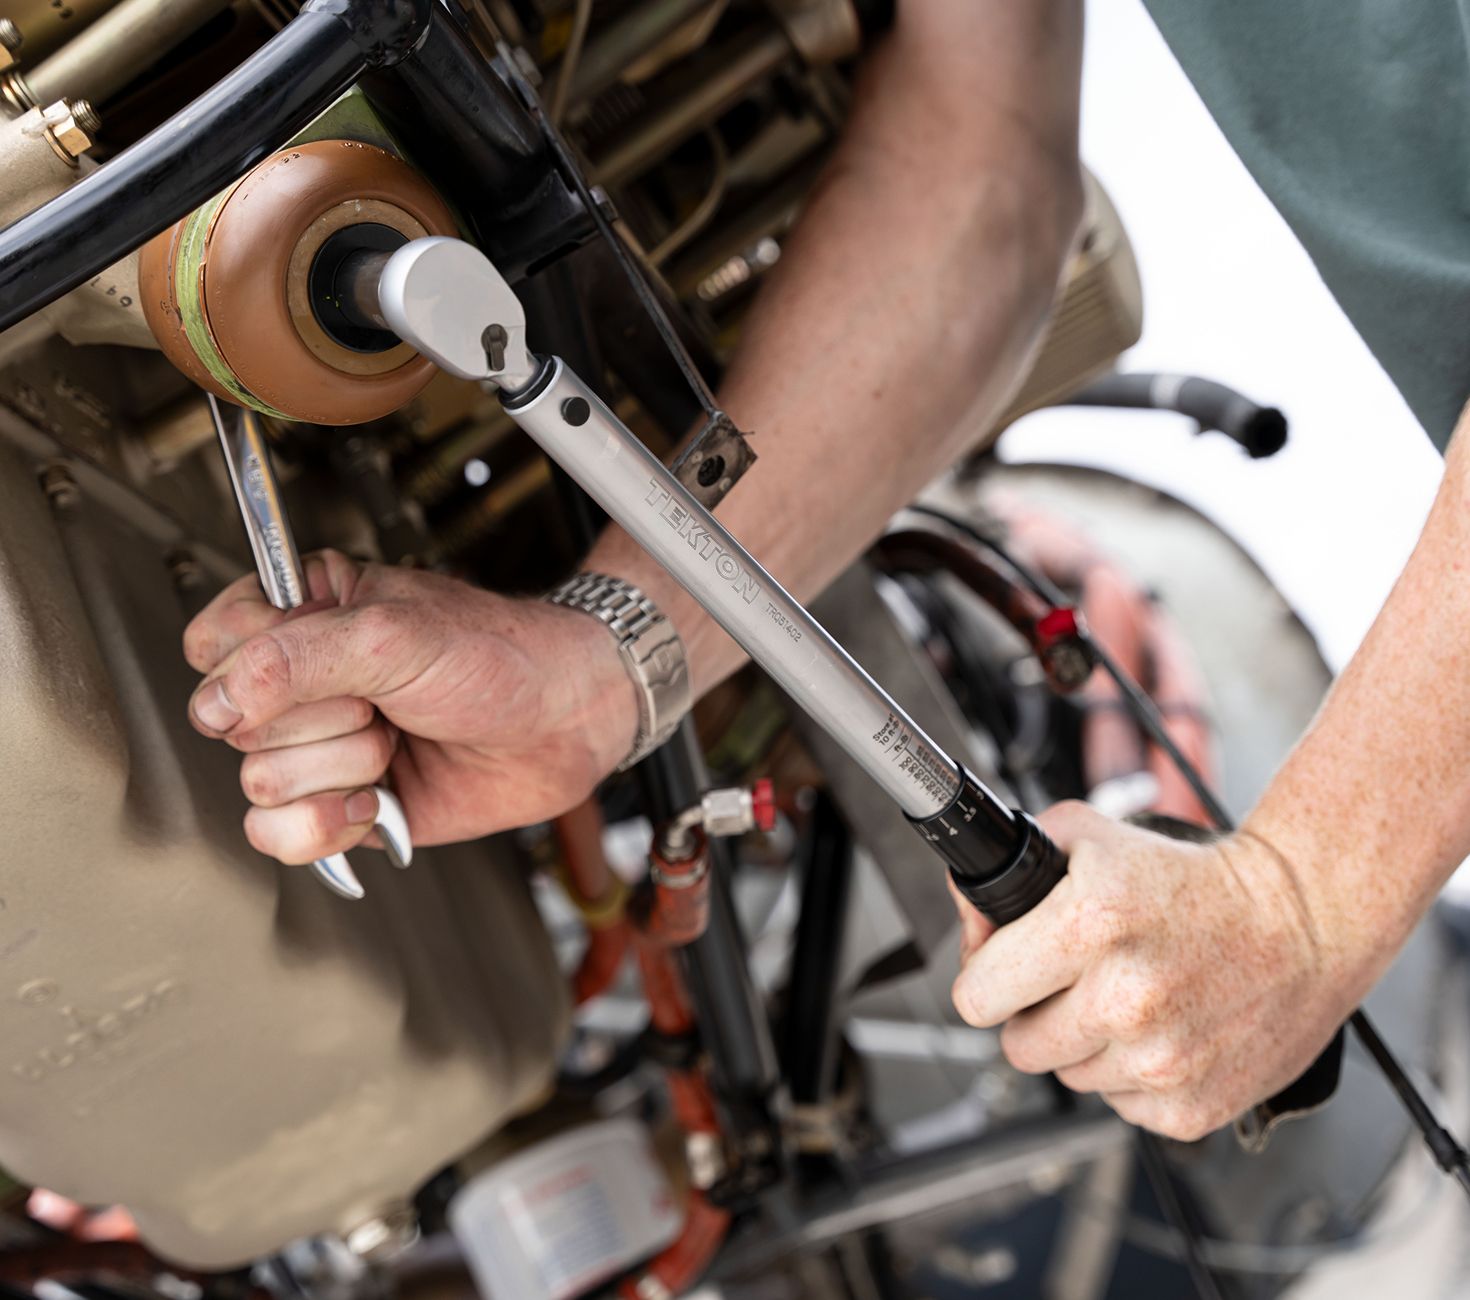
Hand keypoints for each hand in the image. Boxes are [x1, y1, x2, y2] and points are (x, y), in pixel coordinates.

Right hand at [182, 551, 637, 863]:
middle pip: (234, 722)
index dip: (252, 668)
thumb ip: (296, 657)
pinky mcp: (340, 805)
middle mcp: (302, 682)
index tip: (320, 666)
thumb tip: (219, 695)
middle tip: (383, 703)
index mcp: (304, 614)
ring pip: (258, 782)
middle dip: (322, 720)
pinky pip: (278, 836)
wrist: (563, 722)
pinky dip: (328, 827)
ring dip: (342, 769)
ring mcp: (320, 747)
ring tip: (395, 743)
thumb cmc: (498, 657)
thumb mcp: (394, 634)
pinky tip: (375, 803)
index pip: (212, 645)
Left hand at [949, 802, 1360, 1140]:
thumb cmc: (1192, 879)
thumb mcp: (1092, 839)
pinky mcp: (1189, 1107)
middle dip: (1032, 1013)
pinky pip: (1119, 1104)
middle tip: (1073, 981)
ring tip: (1128, 997)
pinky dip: (1131, 1074)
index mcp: (1090, 924)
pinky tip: (1163, 1028)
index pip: (975, 995)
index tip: (1006, 968)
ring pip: (1068, 1076)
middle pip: (1016, 1045)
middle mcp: (1123, 998)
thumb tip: (965, 907)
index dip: (986, 978)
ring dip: (1085, 1043)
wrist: (1304, 919)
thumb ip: (1012, 863)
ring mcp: (1159, 1061)